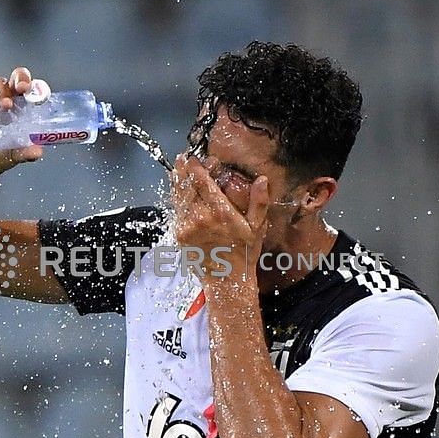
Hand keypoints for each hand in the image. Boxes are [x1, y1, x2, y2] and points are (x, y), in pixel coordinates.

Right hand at [0, 67, 43, 174]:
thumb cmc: (1, 156)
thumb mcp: (15, 155)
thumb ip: (26, 153)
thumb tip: (37, 151)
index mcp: (25, 110)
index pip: (33, 91)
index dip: (36, 87)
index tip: (36, 93)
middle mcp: (11, 100)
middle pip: (17, 79)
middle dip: (20, 79)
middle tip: (22, 88)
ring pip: (0, 84)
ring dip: (3, 90)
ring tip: (5, 104)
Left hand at [170, 153, 269, 278]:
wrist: (226, 280)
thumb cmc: (244, 253)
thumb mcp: (257, 228)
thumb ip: (259, 202)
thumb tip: (262, 179)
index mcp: (220, 213)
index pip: (203, 182)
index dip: (197, 167)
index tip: (195, 158)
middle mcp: (200, 218)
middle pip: (187, 187)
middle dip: (185, 170)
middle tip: (183, 158)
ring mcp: (187, 227)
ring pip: (178, 197)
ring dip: (177, 181)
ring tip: (177, 168)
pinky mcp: (179, 235)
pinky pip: (176, 211)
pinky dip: (176, 198)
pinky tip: (177, 190)